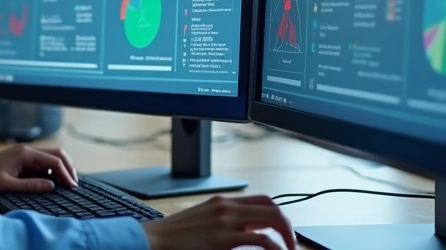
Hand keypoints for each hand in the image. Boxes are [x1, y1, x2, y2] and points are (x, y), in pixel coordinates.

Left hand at [0, 144, 78, 192]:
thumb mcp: (7, 184)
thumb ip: (30, 185)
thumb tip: (52, 187)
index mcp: (25, 153)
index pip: (53, 161)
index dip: (65, 174)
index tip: (72, 187)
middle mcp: (28, 149)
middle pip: (56, 154)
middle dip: (68, 167)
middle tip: (75, 183)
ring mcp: (26, 153)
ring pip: (51, 156)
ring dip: (61, 168)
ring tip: (68, 183)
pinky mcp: (24, 158)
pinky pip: (43, 161)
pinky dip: (52, 169)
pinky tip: (54, 180)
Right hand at [141, 195, 294, 249]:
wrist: (153, 241)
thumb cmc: (175, 236)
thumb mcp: (203, 220)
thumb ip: (226, 220)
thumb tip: (250, 229)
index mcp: (222, 202)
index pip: (263, 200)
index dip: (278, 215)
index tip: (282, 233)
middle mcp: (226, 207)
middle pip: (272, 208)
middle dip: (288, 227)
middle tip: (292, 245)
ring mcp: (226, 222)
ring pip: (272, 221)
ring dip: (287, 238)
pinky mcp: (222, 240)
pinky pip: (261, 241)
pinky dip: (274, 249)